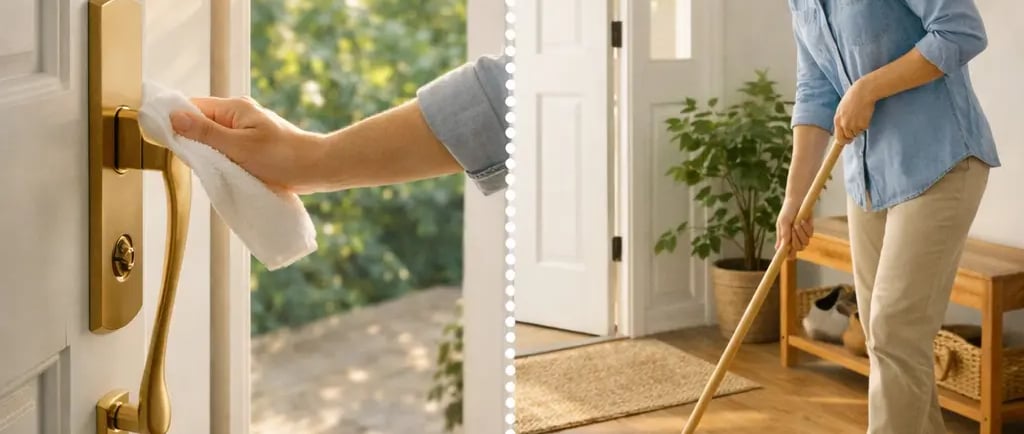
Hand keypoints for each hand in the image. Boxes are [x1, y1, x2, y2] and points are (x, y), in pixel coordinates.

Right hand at [170, 96, 325, 192]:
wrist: (317, 168)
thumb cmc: (281, 157)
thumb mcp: (238, 147)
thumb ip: (205, 133)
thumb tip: (174, 117)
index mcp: (234, 108)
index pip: (193, 106)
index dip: (177, 121)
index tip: (167, 141)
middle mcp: (239, 114)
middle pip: (202, 122)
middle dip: (193, 141)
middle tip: (194, 161)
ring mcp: (248, 129)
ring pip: (215, 138)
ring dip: (209, 153)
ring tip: (212, 168)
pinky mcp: (254, 144)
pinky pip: (228, 147)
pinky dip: (223, 158)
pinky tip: (224, 171)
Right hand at [775, 198, 813, 259]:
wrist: (798, 201)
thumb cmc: (787, 211)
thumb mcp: (783, 222)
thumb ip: (784, 234)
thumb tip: (782, 248)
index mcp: (783, 239)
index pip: (785, 253)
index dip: (787, 255)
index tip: (789, 254)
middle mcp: (792, 240)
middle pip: (797, 249)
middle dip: (796, 239)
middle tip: (793, 228)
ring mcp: (801, 236)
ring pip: (805, 243)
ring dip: (801, 232)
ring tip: (797, 222)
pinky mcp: (809, 231)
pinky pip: (810, 235)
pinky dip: (807, 227)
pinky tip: (803, 220)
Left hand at [833, 80, 877, 144]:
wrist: (863, 92)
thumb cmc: (853, 97)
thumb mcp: (842, 108)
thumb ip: (842, 118)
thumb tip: (843, 129)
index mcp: (837, 119)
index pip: (838, 137)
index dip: (843, 140)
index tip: (847, 141)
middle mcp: (844, 124)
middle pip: (848, 137)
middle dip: (852, 136)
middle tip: (856, 131)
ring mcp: (853, 125)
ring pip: (857, 133)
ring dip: (859, 128)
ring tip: (861, 116)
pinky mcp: (862, 124)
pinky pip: (864, 129)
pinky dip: (865, 124)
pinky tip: (865, 115)